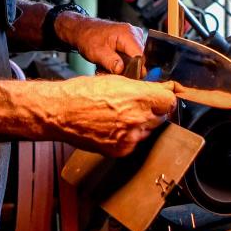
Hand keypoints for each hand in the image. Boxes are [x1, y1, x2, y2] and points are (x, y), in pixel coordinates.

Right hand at [39, 74, 176, 156]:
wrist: (61, 112)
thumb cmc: (82, 93)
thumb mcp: (116, 80)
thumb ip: (142, 87)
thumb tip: (160, 90)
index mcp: (138, 97)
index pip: (170, 101)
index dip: (165, 99)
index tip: (161, 98)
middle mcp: (137, 119)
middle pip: (161, 117)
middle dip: (152, 111)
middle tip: (136, 106)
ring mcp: (130, 137)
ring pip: (148, 131)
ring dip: (141, 124)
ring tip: (119, 116)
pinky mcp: (121, 150)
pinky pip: (135, 143)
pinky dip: (129, 136)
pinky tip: (114, 127)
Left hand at [57, 14, 145, 74]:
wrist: (83, 30)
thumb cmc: (88, 37)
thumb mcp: (97, 52)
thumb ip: (110, 62)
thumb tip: (121, 70)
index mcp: (128, 34)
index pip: (140, 56)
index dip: (134, 69)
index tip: (124, 76)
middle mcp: (135, 34)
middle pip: (140, 58)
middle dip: (127, 68)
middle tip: (111, 71)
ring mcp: (134, 37)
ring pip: (136, 59)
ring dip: (124, 66)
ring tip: (110, 65)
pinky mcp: (131, 41)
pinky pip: (132, 56)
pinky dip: (123, 62)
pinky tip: (113, 62)